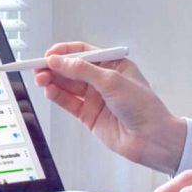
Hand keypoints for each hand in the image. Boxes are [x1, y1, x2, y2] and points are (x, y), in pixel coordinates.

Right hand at [34, 41, 186, 172]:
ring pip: (68, 86)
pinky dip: (57, 96)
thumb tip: (60, 61)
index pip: (83, 52)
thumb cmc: (145, 107)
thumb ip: (83, 71)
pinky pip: (69, 102)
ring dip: (53, 81)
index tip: (49, 54)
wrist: (152, 139)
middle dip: (54, 67)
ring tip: (41, 78)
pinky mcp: (89, 115)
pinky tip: (49, 90)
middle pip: (72, 69)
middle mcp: (103, 80)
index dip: (65, 52)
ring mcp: (96, 98)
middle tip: (39, 67)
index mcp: (114, 64)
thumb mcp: (113, 81)